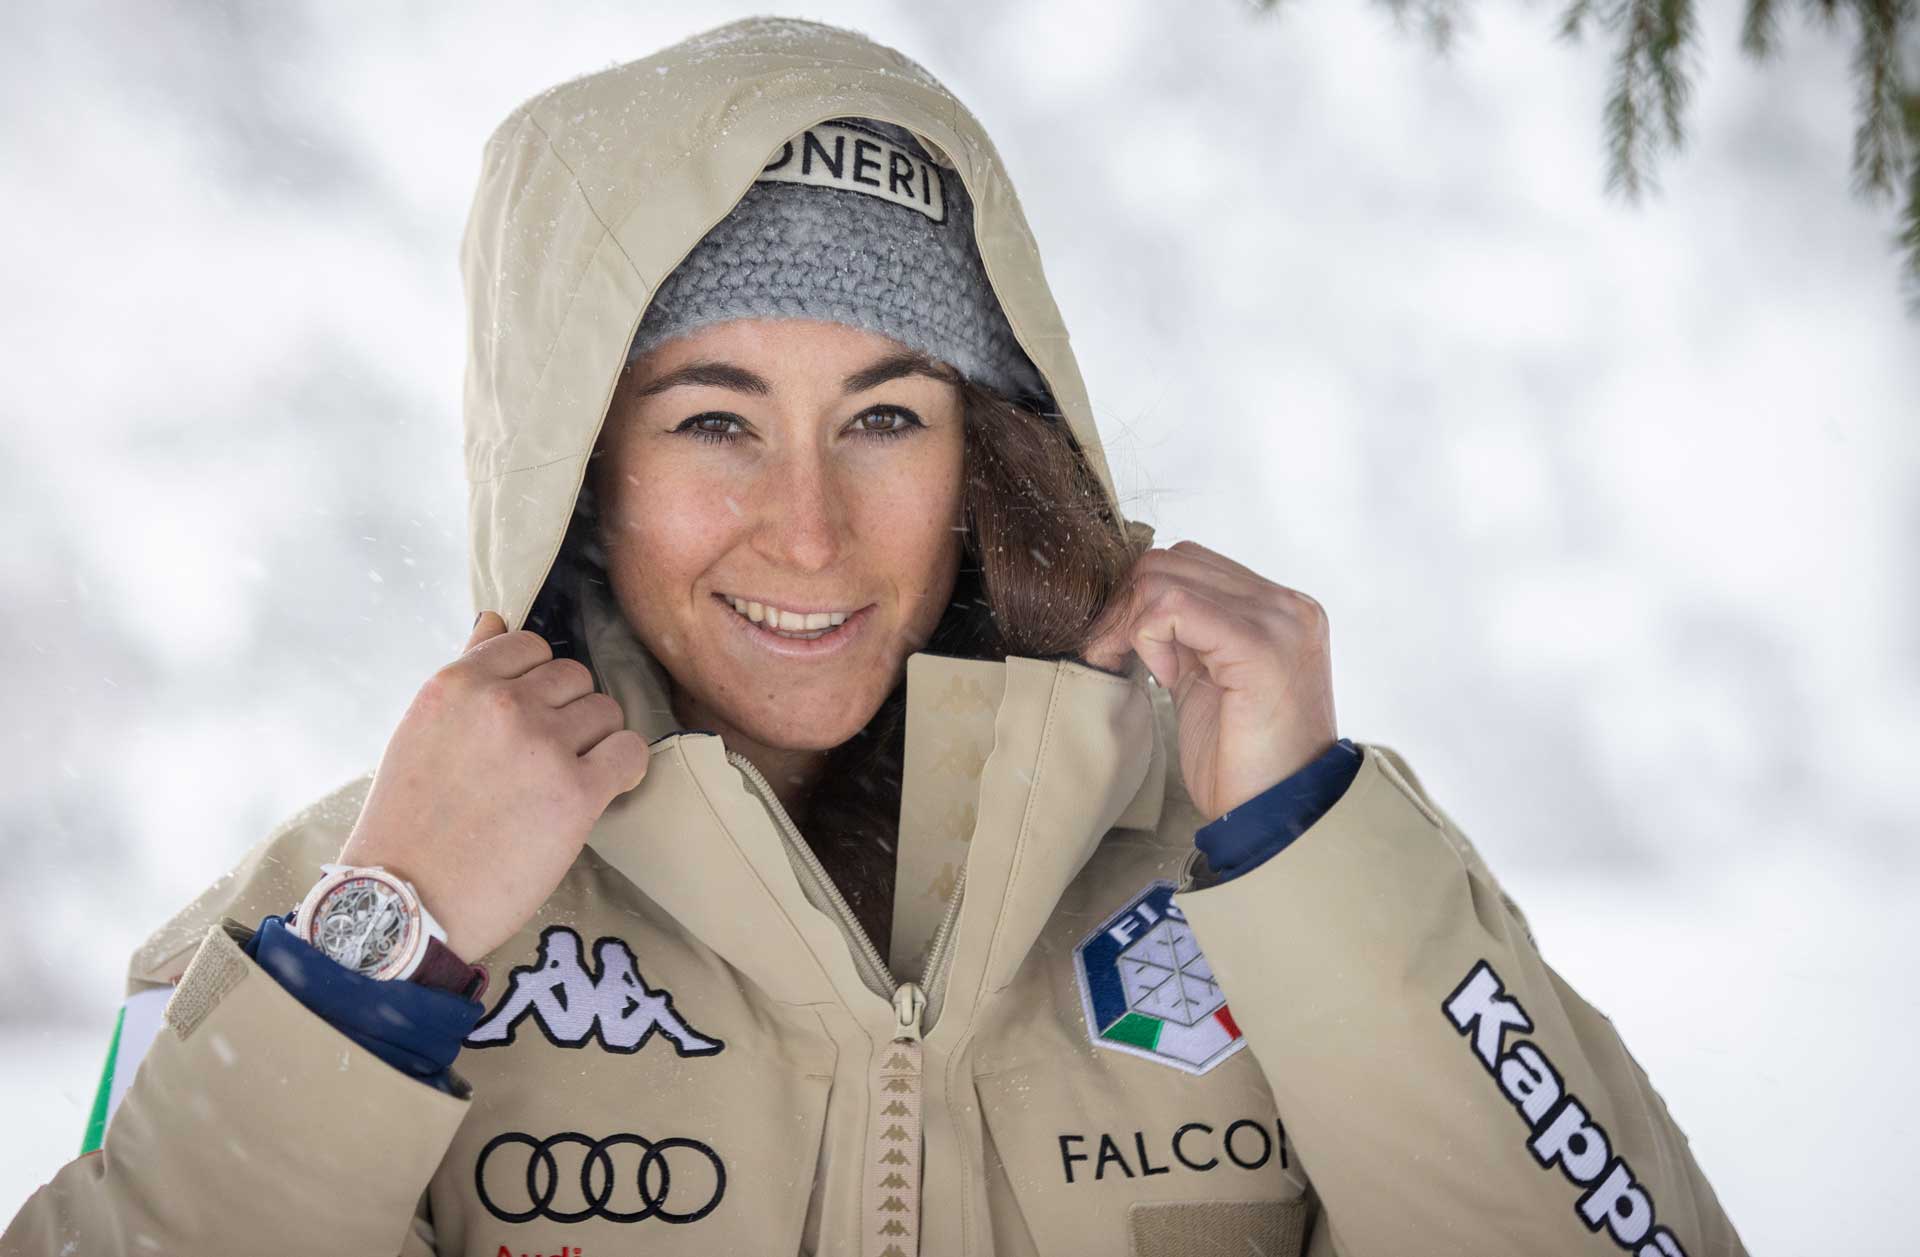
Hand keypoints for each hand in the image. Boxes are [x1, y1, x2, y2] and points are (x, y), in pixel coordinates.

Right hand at [336, 612, 651, 961]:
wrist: (404, 903)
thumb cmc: (409, 822)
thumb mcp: (421, 730)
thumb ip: (466, 673)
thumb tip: (494, 619)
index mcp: (458, 683)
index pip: (531, 646)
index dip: (536, 684)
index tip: (526, 718)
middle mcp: (502, 704)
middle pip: (575, 678)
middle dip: (566, 714)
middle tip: (542, 759)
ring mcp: (543, 745)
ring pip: (606, 712)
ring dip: (594, 742)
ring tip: (562, 781)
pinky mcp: (577, 791)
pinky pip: (631, 752)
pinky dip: (624, 769)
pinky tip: (601, 789)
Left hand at [1083, 541, 1336, 821]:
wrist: (1282, 817)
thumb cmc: (1246, 764)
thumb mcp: (1210, 684)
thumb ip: (1189, 639)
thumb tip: (1138, 610)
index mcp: (1278, 611)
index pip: (1191, 564)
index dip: (1142, 600)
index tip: (1123, 649)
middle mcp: (1285, 606)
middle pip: (1173, 561)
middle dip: (1127, 606)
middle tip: (1113, 656)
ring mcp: (1278, 621)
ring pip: (1166, 576)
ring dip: (1133, 622)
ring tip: (1143, 671)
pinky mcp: (1259, 645)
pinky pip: (1174, 607)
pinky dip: (1148, 635)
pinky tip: (1162, 676)